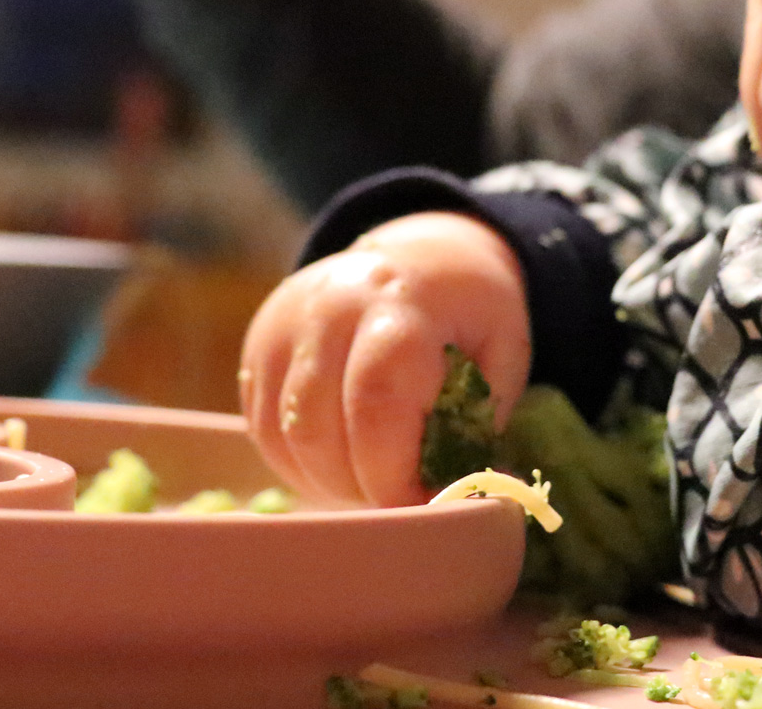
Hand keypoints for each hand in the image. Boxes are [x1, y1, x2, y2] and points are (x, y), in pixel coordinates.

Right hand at [239, 212, 532, 507]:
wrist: (420, 255)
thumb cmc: (470, 312)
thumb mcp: (502, 351)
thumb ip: (482, 422)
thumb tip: (467, 498)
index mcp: (400, 306)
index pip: (376, 406)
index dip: (392, 475)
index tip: (423, 506)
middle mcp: (330, 308)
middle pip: (319, 432)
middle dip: (358, 487)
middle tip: (397, 499)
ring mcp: (285, 324)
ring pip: (283, 437)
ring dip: (324, 481)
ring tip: (370, 481)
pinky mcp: (259, 344)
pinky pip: (263, 427)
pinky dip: (297, 463)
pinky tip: (338, 463)